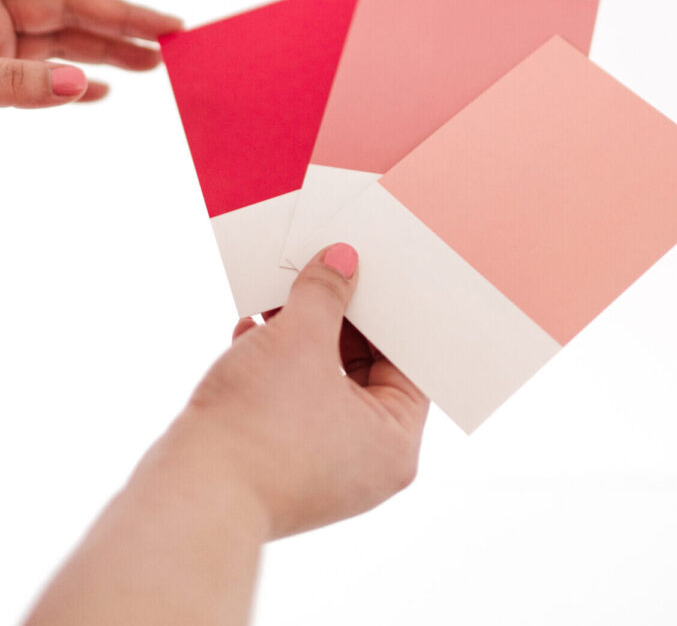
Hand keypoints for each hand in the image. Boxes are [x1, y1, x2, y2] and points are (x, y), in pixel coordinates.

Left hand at [0, 0, 182, 107]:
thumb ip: (19, 80)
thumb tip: (77, 84)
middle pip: (67, 4)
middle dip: (122, 17)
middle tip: (171, 31)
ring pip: (63, 41)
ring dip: (110, 51)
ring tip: (154, 62)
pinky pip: (45, 76)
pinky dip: (76, 84)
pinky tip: (105, 90)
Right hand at [164, 243, 429, 539]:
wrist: (188, 497)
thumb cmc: (259, 427)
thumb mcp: (299, 340)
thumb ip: (325, 295)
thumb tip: (340, 259)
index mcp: (396, 443)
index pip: (408, 365)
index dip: (390, 315)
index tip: (373, 278)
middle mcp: (367, 464)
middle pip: (364, 374)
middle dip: (336, 323)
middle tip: (324, 279)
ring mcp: (322, 471)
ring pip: (321, 387)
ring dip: (300, 341)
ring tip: (279, 300)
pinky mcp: (279, 470)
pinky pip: (290, 407)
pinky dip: (274, 371)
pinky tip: (249, 333)